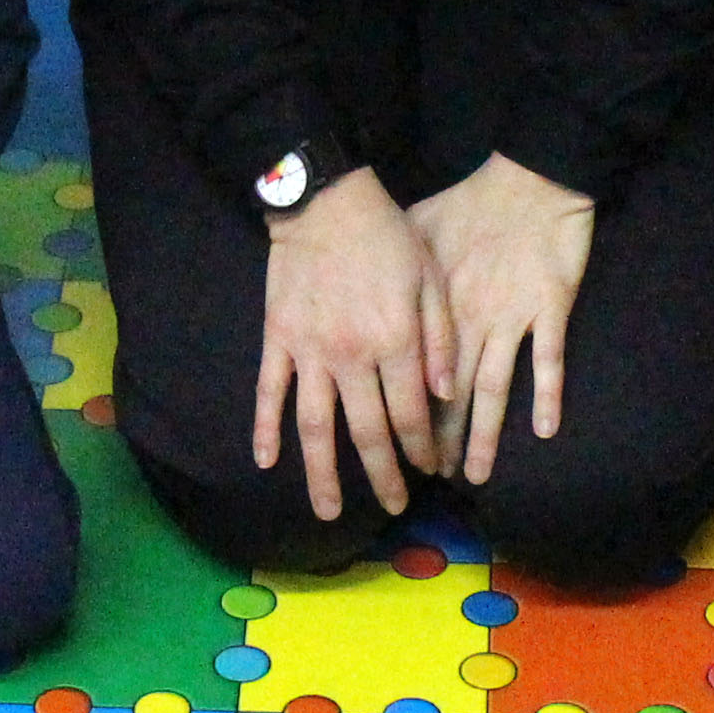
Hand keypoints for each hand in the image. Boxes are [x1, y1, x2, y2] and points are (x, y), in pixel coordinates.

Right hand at [256, 172, 447, 525]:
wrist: (325, 200)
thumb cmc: (386, 236)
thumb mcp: (432, 278)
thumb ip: (440, 338)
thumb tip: (448, 394)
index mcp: (396, 341)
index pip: (413, 413)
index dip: (424, 448)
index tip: (432, 471)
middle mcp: (352, 356)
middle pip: (368, 432)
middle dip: (384, 476)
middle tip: (396, 508)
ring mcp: (309, 351)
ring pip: (316, 427)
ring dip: (323, 474)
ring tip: (330, 512)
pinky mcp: (278, 339)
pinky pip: (269, 392)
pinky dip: (265, 429)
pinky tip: (266, 462)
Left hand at [410, 153, 595, 486]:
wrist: (528, 179)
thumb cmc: (469, 203)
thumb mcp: (416, 234)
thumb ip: (394, 278)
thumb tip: (365, 305)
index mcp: (430, 308)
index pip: (409, 376)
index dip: (401, 417)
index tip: (393, 450)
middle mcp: (465, 320)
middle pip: (447, 395)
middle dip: (435, 441)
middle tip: (427, 479)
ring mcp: (510, 317)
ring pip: (493, 389)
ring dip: (484, 435)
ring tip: (475, 474)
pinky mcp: (549, 309)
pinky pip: (547, 360)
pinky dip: (547, 395)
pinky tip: (544, 431)